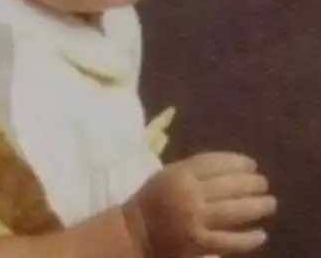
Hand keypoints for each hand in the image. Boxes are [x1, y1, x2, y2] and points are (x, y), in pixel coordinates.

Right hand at [126, 152, 276, 256]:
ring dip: (256, 207)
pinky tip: (261, 234)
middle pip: (229, 185)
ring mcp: (196, 220)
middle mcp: (190, 194)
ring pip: (233, 211)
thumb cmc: (153, 199)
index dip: (237, 162)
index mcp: (180, 174)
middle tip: (265, 183)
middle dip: (252, 183)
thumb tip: (230, 168)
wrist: (135, 232)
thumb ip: (194, 169)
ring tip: (270, 203)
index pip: (215, 163)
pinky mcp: (199, 243)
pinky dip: (247, 238)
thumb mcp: (169, 174)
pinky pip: (229, 241)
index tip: (252, 164)